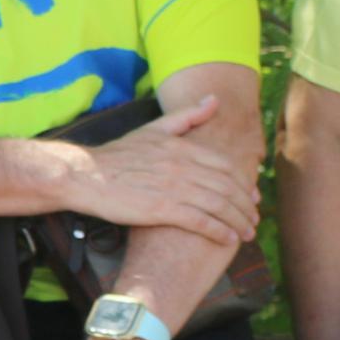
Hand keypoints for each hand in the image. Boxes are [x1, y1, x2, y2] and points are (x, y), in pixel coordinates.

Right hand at [54, 97, 258, 244]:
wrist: (85, 175)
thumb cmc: (117, 155)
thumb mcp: (152, 129)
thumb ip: (186, 116)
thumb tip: (214, 100)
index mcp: (182, 147)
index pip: (227, 166)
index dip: (245, 184)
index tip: (253, 197)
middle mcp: (182, 166)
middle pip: (228, 188)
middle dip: (246, 207)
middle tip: (254, 220)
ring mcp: (173, 188)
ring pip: (219, 206)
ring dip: (238, 222)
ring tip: (246, 234)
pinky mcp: (161, 209)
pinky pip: (200, 222)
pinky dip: (218, 231)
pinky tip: (227, 239)